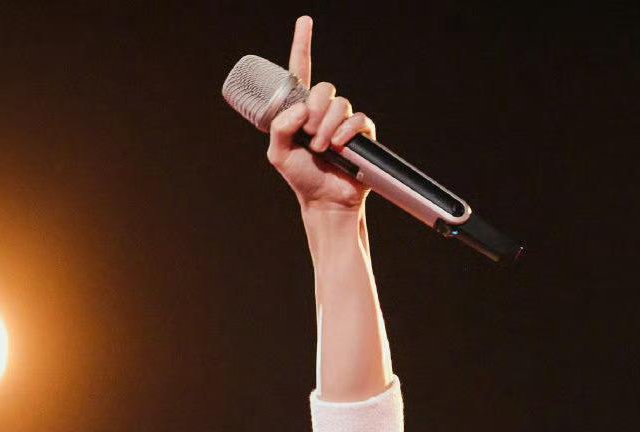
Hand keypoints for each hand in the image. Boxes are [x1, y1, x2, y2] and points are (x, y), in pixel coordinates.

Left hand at [267, 15, 376, 214]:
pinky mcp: (361, 134)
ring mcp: (344, 122)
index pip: (302, 70)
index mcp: (303, 110)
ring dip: (328, 127)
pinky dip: (346, 132)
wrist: (325, 201)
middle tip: (309, 137)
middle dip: (315, 111)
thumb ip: (280, 127)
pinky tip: (339, 147)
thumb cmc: (301, 178)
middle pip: (324, 88)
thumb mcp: (278, 154)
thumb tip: (301, 108)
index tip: (304, 22)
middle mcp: (324, 111)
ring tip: (322, 148)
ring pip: (340, 105)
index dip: (303, 44)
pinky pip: (357, 120)